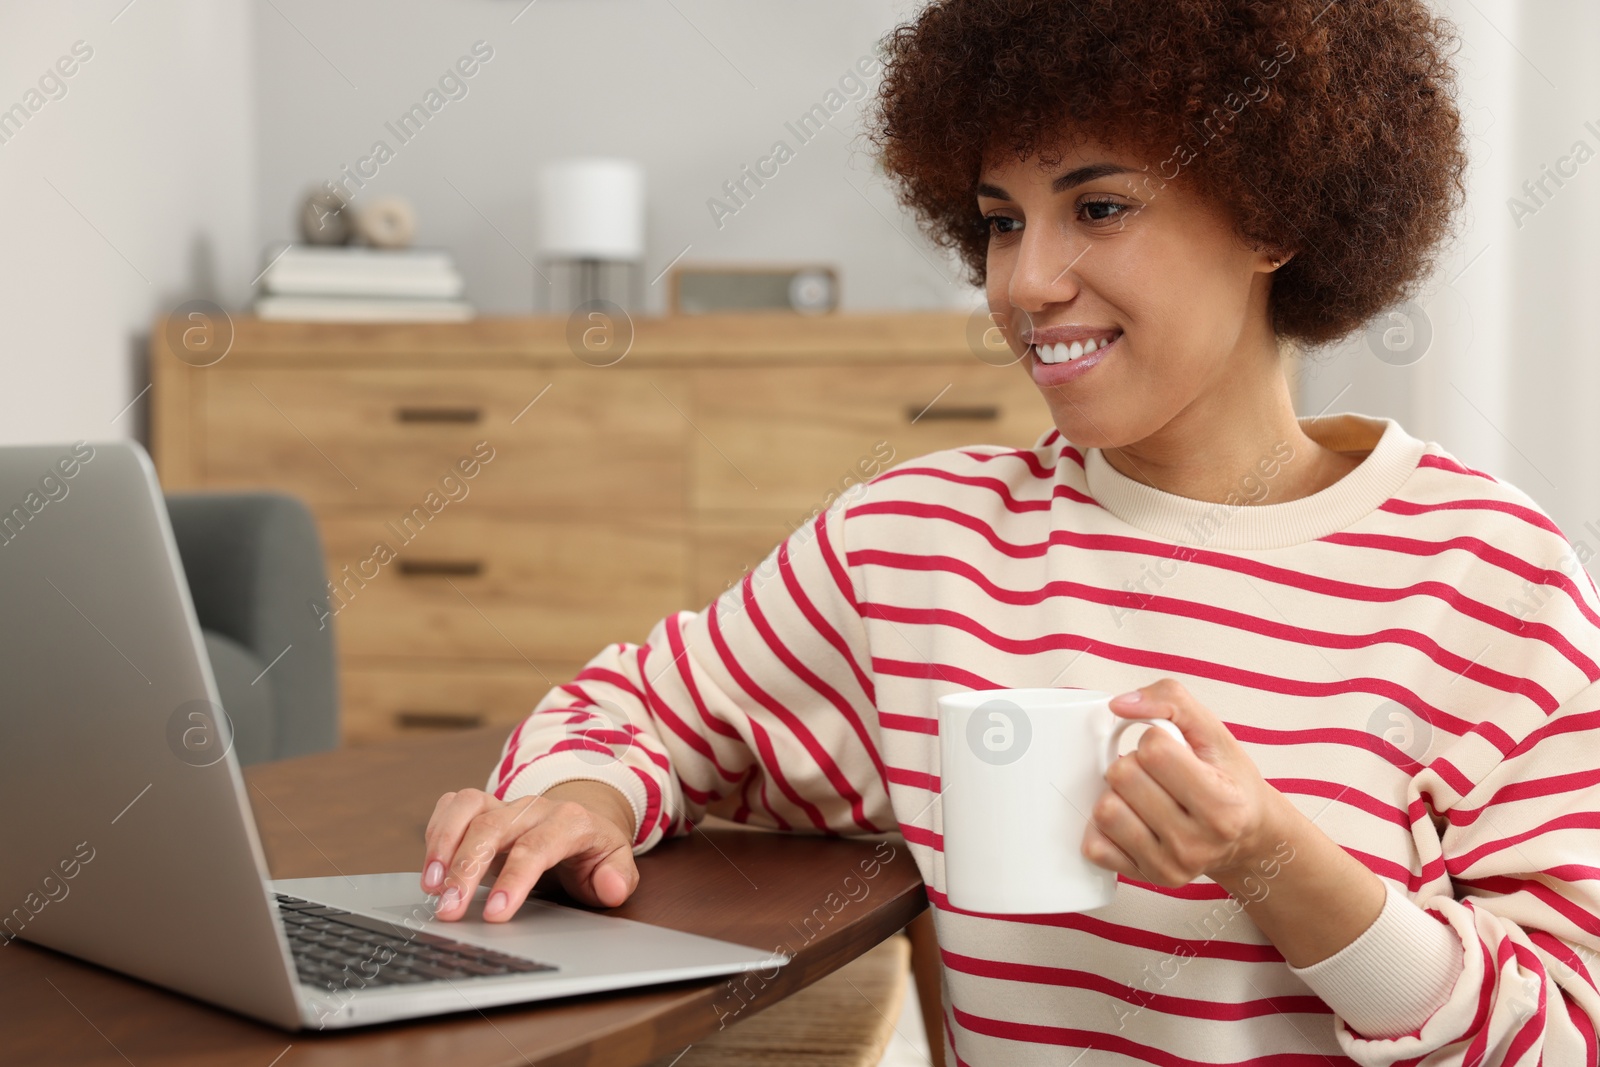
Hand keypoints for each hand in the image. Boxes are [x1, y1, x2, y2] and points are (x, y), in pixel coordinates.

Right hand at [421, 780, 639, 921]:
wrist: (583, 824)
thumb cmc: (594, 852)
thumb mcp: (616, 867)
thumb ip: (618, 878)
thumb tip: (612, 886)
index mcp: (570, 822)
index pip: (537, 847)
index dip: (514, 879)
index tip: (495, 913)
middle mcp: (534, 808)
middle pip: (493, 828)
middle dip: (466, 870)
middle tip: (448, 910)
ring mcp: (506, 803)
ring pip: (468, 809)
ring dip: (443, 845)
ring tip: (430, 886)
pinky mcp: (483, 805)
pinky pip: (453, 804)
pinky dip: (437, 831)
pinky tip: (431, 866)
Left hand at [1082, 678, 1288, 887]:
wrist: (1246, 836)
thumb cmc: (1229, 780)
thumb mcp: (1214, 732)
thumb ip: (1171, 701)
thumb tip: (1120, 704)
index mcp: (1222, 805)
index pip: (1153, 750)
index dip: (1154, 740)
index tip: (1173, 752)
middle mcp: (1197, 843)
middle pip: (1123, 776)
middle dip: (1134, 764)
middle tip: (1157, 775)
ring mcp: (1171, 866)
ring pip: (1105, 810)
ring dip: (1118, 794)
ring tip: (1145, 797)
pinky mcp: (1147, 879)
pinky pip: (1096, 846)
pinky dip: (1106, 828)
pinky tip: (1132, 821)